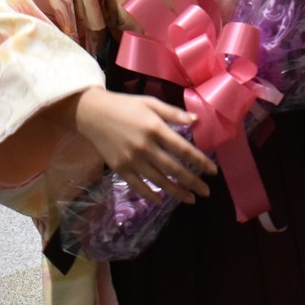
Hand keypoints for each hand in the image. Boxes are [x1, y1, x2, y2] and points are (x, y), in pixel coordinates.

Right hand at [71, 87, 217, 204]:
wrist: (92, 114)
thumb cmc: (125, 106)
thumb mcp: (150, 103)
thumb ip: (173, 113)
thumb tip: (196, 121)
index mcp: (155, 128)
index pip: (183, 149)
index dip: (200, 161)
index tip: (213, 172)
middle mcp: (145, 147)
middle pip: (174, 169)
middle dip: (193, 182)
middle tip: (207, 192)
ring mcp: (132, 160)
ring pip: (159, 181)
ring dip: (176, 192)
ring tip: (191, 199)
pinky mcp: (120, 169)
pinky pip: (138, 186)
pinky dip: (151, 195)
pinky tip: (161, 201)